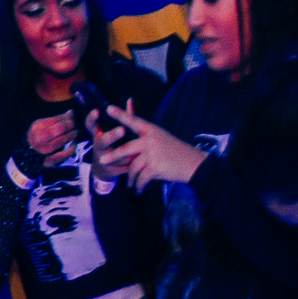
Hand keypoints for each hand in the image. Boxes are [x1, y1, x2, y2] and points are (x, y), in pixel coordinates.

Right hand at [23, 113, 80, 163]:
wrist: (26, 156)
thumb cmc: (38, 138)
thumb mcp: (42, 126)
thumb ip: (56, 120)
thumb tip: (71, 112)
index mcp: (36, 128)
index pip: (56, 120)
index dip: (67, 117)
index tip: (72, 116)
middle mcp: (39, 139)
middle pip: (60, 128)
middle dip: (71, 125)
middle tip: (74, 124)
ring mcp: (43, 151)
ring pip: (63, 140)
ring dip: (73, 134)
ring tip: (76, 132)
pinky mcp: (49, 161)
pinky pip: (64, 155)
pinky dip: (72, 148)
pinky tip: (74, 143)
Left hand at [92, 103, 206, 188]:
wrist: (195, 165)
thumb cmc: (178, 154)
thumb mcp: (162, 141)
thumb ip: (146, 143)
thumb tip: (129, 152)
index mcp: (152, 131)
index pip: (134, 121)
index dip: (121, 114)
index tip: (108, 108)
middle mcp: (151, 140)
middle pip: (126, 149)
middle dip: (113, 158)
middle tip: (102, 161)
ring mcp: (153, 153)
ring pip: (133, 167)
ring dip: (131, 178)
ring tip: (130, 185)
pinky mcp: (155, 167)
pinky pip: (141, 178)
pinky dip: (139, 185)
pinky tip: (139, 190)